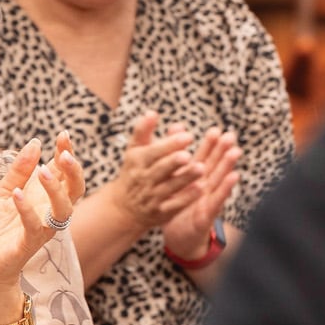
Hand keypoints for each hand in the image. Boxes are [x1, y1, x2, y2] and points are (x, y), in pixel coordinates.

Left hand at [0, 135, 84, 293]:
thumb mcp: (4, 192)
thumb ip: (19, 170)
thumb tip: (35, 143)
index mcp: (45, 197)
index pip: (64, 172)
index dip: (67, 152)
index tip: (63, 134)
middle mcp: (50, 212)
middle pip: (75, 189)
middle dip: (73, 170)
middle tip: (63, 153)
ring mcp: (42, 229)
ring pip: (63, 209)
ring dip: (55, 189)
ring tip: (42, 171)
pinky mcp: (28, 244)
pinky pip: (34, 227)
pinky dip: (26, 210)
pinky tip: (17, 194)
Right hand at [108, 112, 209, 232]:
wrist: (124, 207)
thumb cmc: (134, 171)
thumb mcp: (135, 151)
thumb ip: (143, 131)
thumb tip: (152, 112)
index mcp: (137, 161)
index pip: (153, 152)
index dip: (170, 144)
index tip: (188, 136)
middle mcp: (143, 179)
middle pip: (160, 170)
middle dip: (173, 162)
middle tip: (188, 154)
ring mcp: (151, 197)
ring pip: (169, 187)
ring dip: (185, 178)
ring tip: (201, 168)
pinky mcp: (160, 212)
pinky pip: (174, 205)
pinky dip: (187, 197)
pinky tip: (201, 188)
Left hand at [161, 128, 239, 260]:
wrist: (178, 238)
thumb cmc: (177, 207)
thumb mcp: (174, 183)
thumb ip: (174, 159)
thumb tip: (173, 133)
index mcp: (195, 179)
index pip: (203, 159)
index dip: (210, 145)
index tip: (215, 130)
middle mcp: (204, 187)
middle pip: (214, 167)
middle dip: (222, 151)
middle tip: (230, 135)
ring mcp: (207, 201)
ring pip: (219, 181)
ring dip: (228, 166)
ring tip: (235, 151)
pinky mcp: (207, 215)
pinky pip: (216, 200)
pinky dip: (225, 188)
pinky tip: (234, 177)